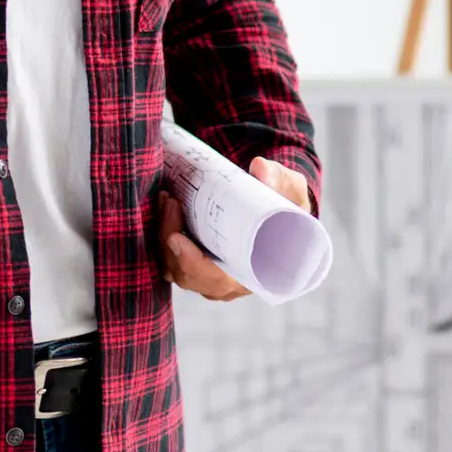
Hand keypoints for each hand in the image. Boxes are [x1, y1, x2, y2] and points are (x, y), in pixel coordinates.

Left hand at [159, 156, 310, 301]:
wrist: (277, 204)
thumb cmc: (286, 206)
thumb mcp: (291, 192)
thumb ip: (279, 180)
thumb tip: (260, 168)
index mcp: (254, 276)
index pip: (216, 282)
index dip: (192, 265)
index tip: (175, 239)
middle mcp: (227, 282)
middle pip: (185, 274)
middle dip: (170, 238)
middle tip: (170, 203)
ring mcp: (207, 273)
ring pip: (171, 265)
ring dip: (162, 233)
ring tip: (166, 199)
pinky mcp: (192, 260)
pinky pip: (167, 256)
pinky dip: (160, 232)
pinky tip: (164, 204)